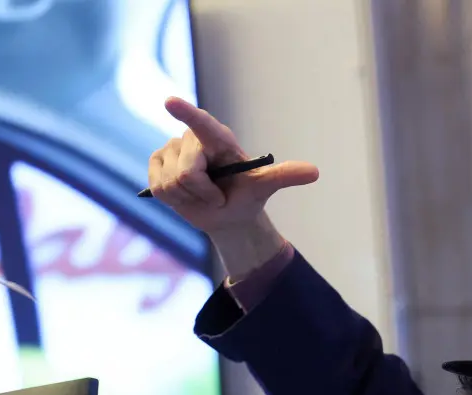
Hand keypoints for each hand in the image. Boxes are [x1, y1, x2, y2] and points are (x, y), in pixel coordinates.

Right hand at [147, 97, 318, 234]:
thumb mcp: (265, 186)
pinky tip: (185, 196)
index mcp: (219, 139)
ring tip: (202, 195)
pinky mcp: (156, 163)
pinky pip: (158, 187)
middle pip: (188, 172)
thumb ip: (285, 176)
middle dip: (204, 193)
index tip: (170, 103)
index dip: (186, 113)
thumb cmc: (246, 196)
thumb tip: (315, 172)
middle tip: (217, 196)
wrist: (227, 215)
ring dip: (189, 198)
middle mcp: (192, 139)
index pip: (201, 124)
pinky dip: (174, 199)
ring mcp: (171, 149)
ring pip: (172, 182)